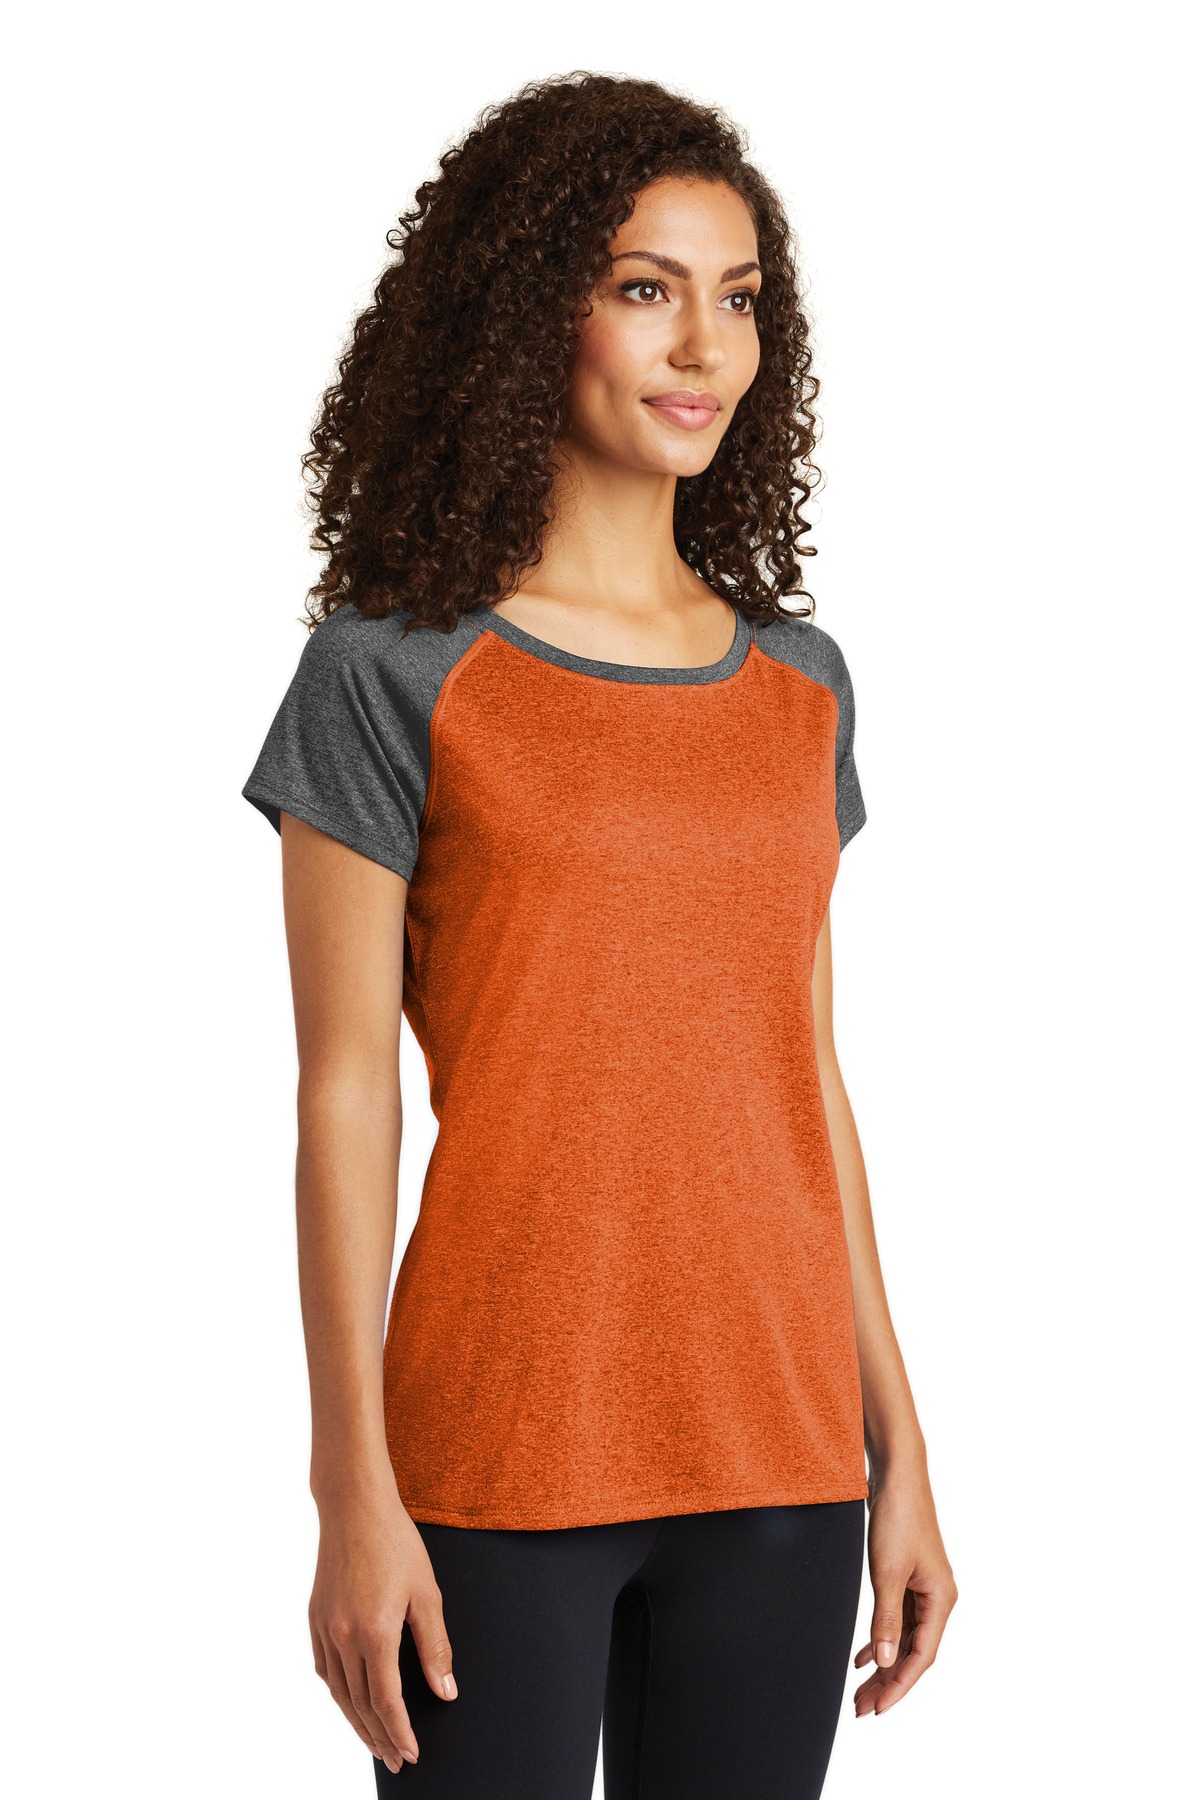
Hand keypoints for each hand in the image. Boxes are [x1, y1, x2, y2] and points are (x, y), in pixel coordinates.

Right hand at [309, 1479, 457, 1772]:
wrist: (354, 1506)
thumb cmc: (395, 1542)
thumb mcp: (427, 1593)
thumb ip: (436, 1647)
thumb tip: (446, 1691)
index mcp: (375, 1632)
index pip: (386, 1701)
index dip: (399, 1732)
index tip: (411, 1753)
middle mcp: (343, 1636)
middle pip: (360, 1705)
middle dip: (379, 1737)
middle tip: (396, 1760)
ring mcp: (325, 1628)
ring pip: (339, 1693)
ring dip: (356, 1723)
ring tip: (375, 1743)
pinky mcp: (315, 1618)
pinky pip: (325, 1670)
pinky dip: (339, 1693)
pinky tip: (350, 1702)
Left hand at [853, 1465, 956, 1716]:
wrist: (898, 1475)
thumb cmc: (898, 1518)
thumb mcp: (887, 1571)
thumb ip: (886, 1618)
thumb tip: (886, 1661)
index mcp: (942, 1599)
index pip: (922, 1656)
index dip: (900, 1685)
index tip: (878, 1710)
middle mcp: (939, 1598)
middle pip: (913, 1651)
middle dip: (888, 1682)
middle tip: (860, 1708)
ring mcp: (925, 1588)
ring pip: (904, 1637)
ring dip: (883, 1663)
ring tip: (859, 1690)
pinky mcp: (910, 1577)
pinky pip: (898, 1619)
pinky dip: (881, 1638)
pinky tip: (863, 1657)